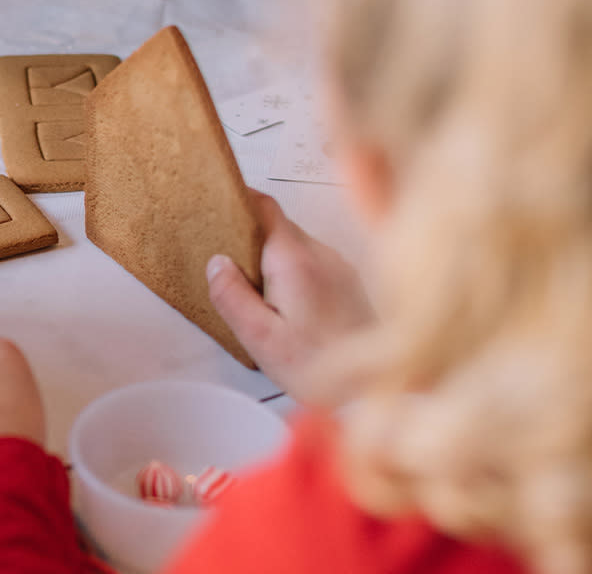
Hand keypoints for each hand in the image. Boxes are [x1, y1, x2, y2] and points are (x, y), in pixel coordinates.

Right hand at [207, 190, 372, 402]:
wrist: (374, 389)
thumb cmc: (318, 367)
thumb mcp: (260, 338)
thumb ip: (233, 296)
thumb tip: (217, 263)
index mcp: (295, 260)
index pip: (265, 208)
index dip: (239, 202)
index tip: (218, 207)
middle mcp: (321, 254)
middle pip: (279, 227)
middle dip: (250, 239)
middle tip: (229, 268)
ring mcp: (339, 267)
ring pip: (296, 246)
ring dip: (273, 260)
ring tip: (257, 296)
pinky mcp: (349, 283)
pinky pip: (313, 263)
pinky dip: (293, 273)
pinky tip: (287, 307)